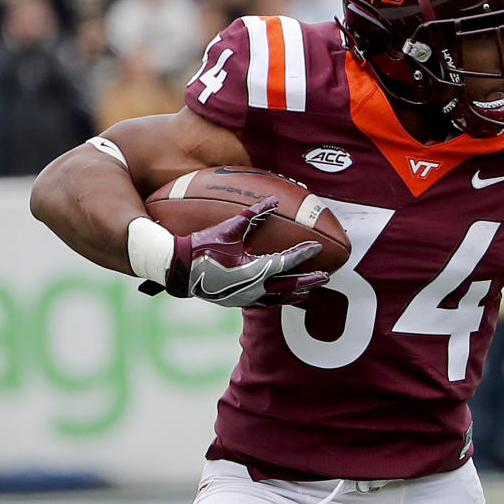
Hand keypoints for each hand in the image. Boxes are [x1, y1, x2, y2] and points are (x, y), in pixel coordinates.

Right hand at [139, 197, 327, 307]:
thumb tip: (273, 200)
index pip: (286, 262)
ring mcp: (245, 298)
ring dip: (296, 294)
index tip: (316, 247)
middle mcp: (252, 288)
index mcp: (252, 270)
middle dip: (308, 282)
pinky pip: (264, 303)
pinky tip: (283, 294)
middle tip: (326, 276)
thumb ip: (253, 214)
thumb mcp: (228, 228)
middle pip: (288, 287)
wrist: (177, 269)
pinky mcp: (237, 302)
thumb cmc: (202, 246)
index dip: (303, 254)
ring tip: (310, 290)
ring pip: (278, 299)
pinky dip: (279, 299)